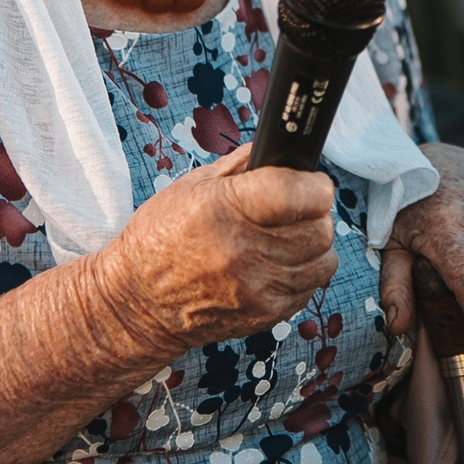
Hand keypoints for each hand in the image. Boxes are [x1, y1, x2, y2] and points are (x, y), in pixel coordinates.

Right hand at [90, 148, 338, 357]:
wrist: (139, 303)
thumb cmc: (162, 238)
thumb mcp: (192, 186)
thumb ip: (243, 165)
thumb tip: (283, 150)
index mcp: (223, 210)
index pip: (299, 193)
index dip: (314, 183)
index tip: (310, 181)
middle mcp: (243, 252)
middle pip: (319, 227)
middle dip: (315, 212)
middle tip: (298, 208)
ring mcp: (257, 288)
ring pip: (324, 259)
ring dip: (314, 243)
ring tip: (289, 236)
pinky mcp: (266, 314)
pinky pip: (311, 286)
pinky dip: (304, 271)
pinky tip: (279, 262)